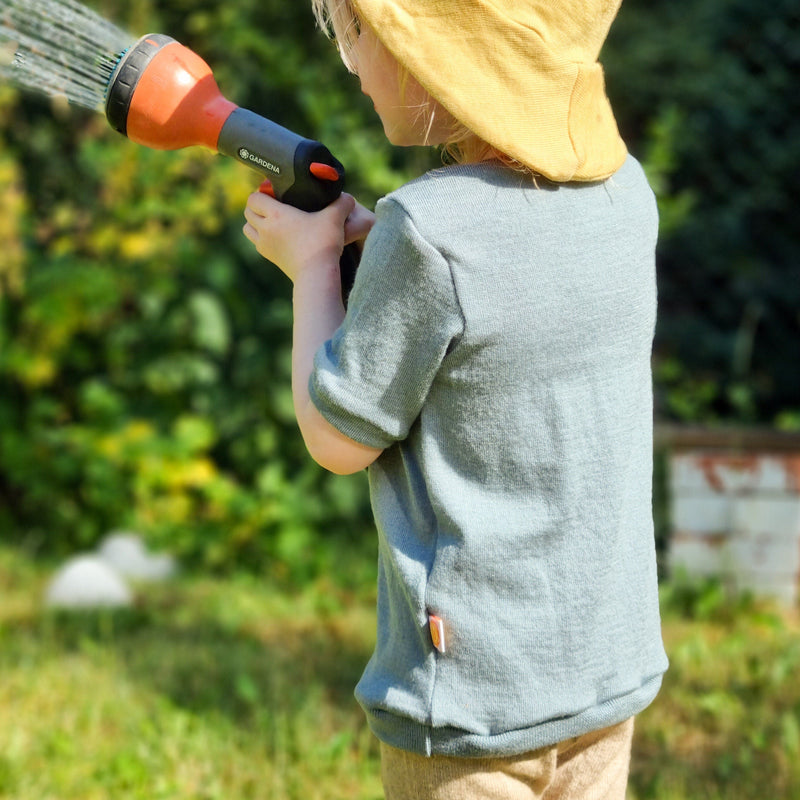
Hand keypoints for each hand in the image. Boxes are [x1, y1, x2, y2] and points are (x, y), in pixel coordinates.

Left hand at [242, 191, 374, 282]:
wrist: (316, 275)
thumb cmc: (323, 244)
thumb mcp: (335, 218)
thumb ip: (342, 204)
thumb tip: (347, 197)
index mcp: (276, 214)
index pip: (254, 198)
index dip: (261, 192)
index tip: (274, 192)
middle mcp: (266, 229)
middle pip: (248, 212)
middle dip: (256, 206)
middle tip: (273, 204)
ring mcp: (266, 245)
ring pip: (248, 229)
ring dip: (255, 223)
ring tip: (271, 221)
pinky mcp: (271, 258)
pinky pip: (257, 244)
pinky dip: (262, 238)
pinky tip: (278, 237)